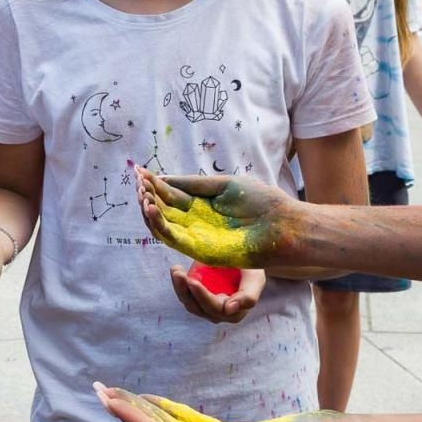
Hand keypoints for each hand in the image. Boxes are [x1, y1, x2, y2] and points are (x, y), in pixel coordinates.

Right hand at [135, 168, 291, 267]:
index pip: (168, 194)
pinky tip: (150, 208)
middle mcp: (194, 221)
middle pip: (160, 209)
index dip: (153, 184)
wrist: (283, 226)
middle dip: (146, 195)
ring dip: (147, 210)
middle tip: (137, 182)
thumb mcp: (223, 185)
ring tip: (142, 195)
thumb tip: (163, 178)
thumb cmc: (261, 203)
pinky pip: (171, 238)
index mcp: (200, 205)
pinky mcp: (198, 249)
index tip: (139, 171)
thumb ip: (193, 184)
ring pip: (160, 225)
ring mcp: (195, 236)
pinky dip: (158, 224)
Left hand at [168, 263, 264, 323]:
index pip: (214, 307)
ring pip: (188, 302)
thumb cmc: (252, 272)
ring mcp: (205, 307)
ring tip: (176, 270)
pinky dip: (178, 283)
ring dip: (179, 287)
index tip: (192, 281)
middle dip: (185, 290)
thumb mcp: (255, 280)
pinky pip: (184, 294)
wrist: (246, 265)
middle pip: (197, 307)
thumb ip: (248, 296)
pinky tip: (177, 269)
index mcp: (234, 313)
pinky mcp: (196, 298)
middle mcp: (218, 314)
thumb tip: (229, 310)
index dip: (202, 295)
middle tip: (178, 273)